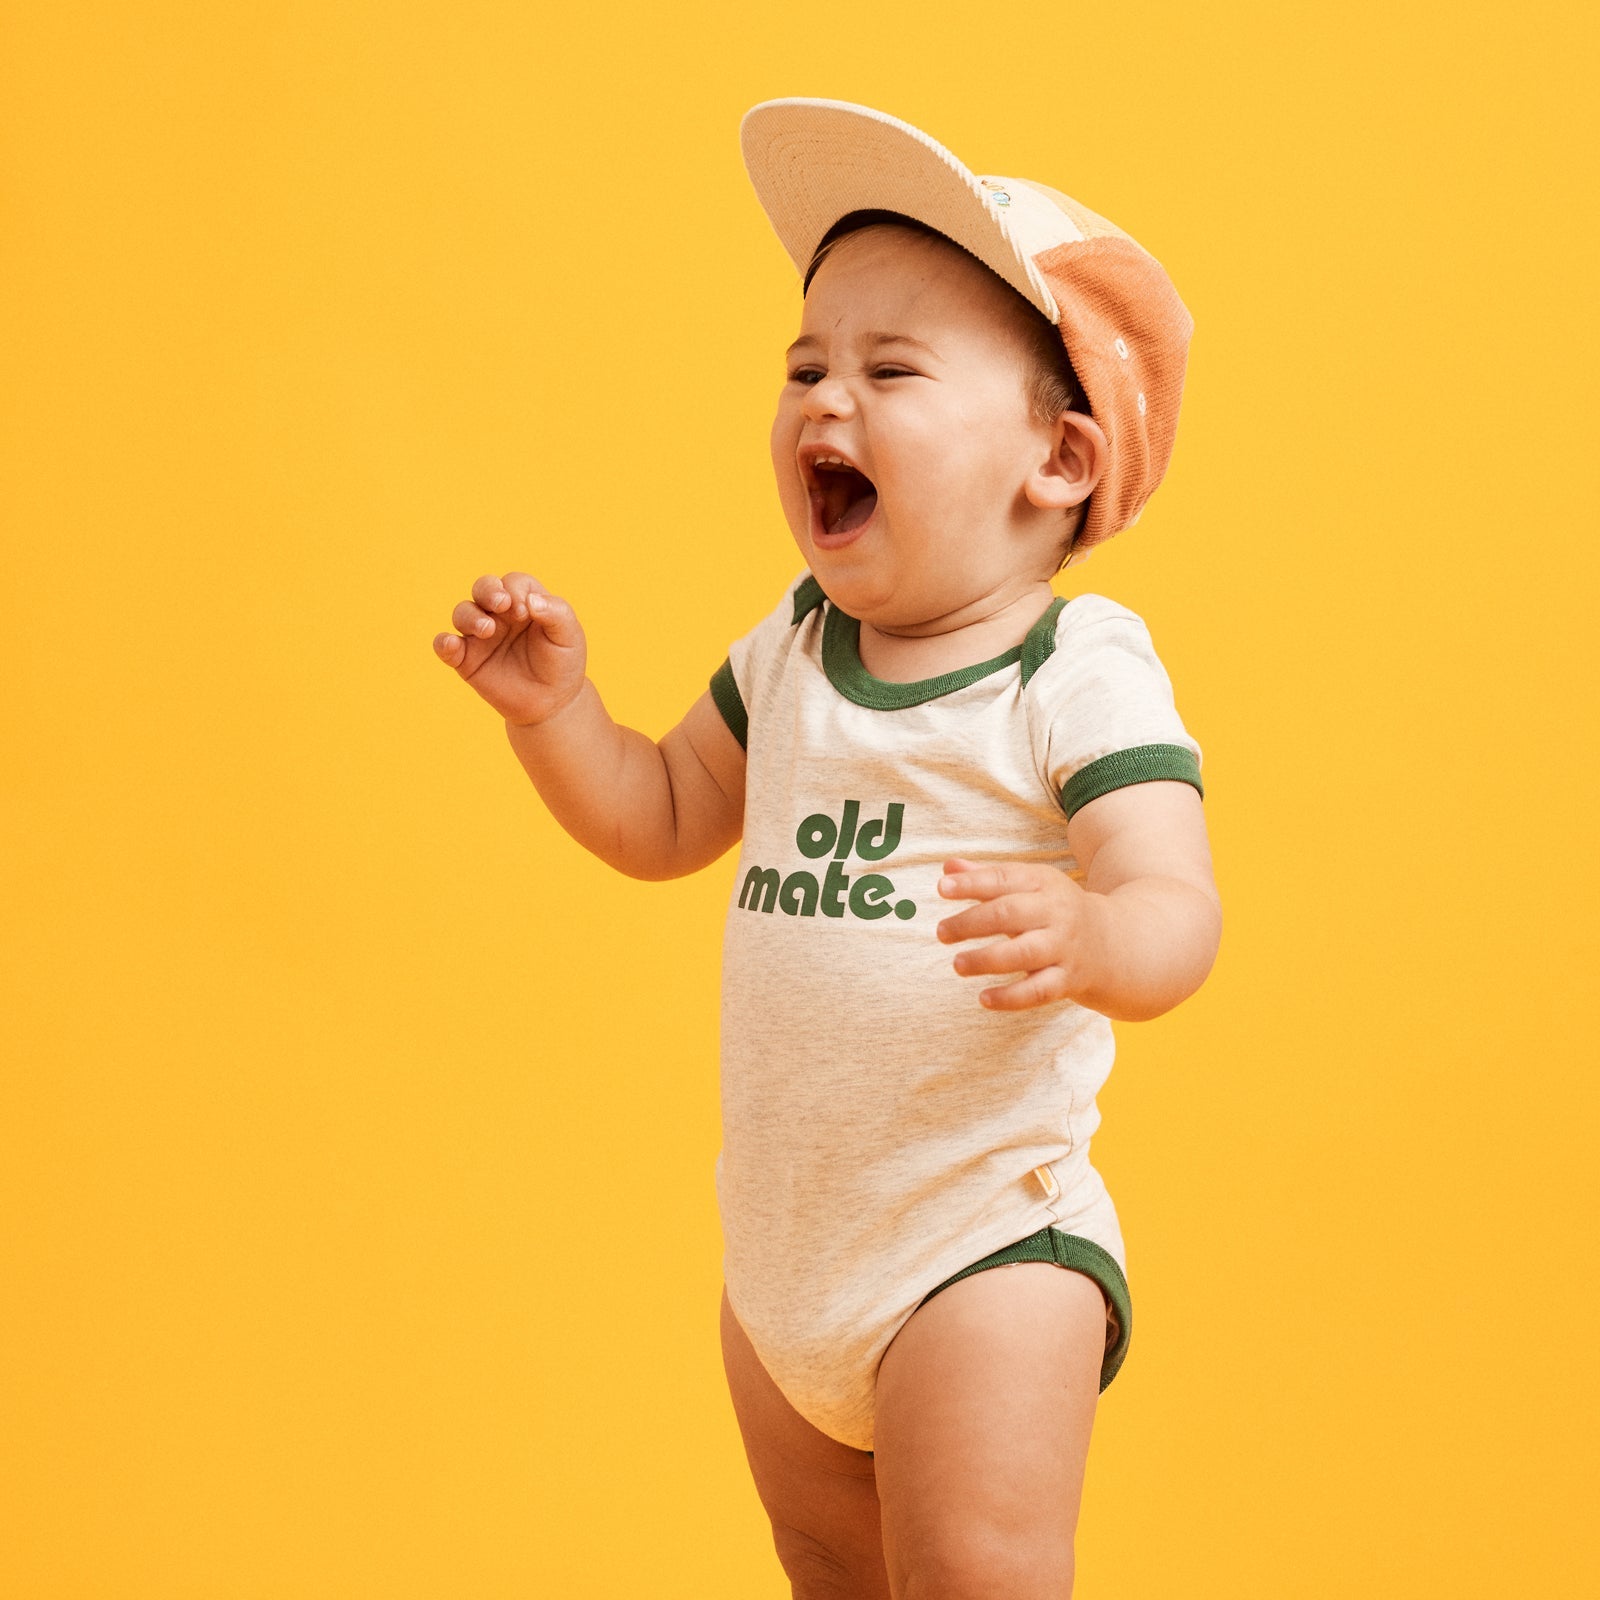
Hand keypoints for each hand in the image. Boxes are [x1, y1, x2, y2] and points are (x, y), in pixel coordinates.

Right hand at [433, 571, 587, 726]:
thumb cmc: (561, 663)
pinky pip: (445, 646)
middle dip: (488, 590)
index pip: (513, 583)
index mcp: (524, 601)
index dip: (517, 591)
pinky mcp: (466, 659)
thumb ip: (557, 613)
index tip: (527, 613)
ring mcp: (480, 636)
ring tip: (488, 629)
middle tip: (501, 604)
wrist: (552, 703)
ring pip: (463, 613)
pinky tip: (451, 644)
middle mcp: (499, 614)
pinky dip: (443, 643)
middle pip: (483, 588)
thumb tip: (532, 600)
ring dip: (470, 616)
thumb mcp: (569, 636)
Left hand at [935, 857, 1104, 1011]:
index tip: (941, 888)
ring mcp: (1063, 948)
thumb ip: (987, 877)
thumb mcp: (1029, 885)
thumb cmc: (1054, 910)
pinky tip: (984, 998)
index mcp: (1043, 883)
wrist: (1113, 943)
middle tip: (941, 932)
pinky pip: (1038, 991)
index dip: (972, 883)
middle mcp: (1055, 913)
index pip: (1004, 879)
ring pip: (1023, 954)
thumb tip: (947, 868)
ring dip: (986, 960)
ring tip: (957, 964)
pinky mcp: (1067, 980)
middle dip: (972, 923)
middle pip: (1010, 914)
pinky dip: (1010, 997)